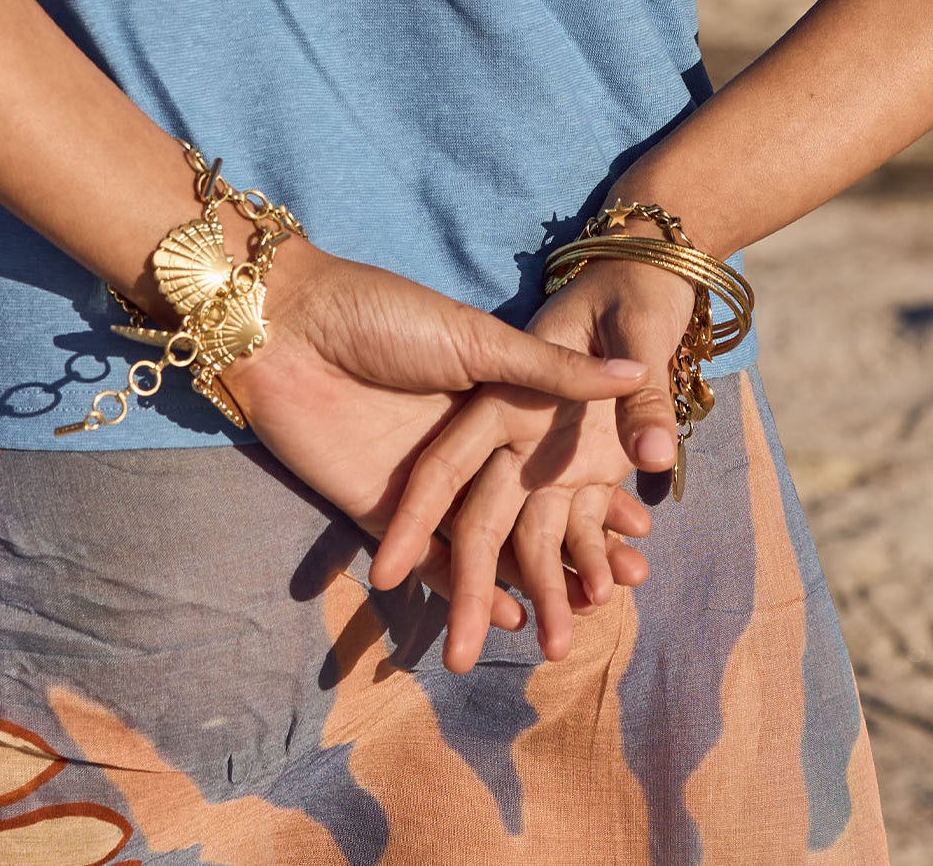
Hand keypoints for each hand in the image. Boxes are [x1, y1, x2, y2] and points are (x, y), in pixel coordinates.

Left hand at [226, 240, 653, 645]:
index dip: (594, 490)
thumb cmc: (384, 313)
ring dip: (519, 582)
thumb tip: (634, 372)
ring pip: (479, 543)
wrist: (288, 325)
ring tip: (567, 618)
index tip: (643, 528)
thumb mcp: (477, 339)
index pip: (549, 457)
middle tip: (620, 589)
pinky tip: (505, 612)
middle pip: (519, 509)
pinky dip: (461, 585)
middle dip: (567, 550)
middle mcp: (458, 447)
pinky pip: (425, 557)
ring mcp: (418, 484)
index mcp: (487, 400)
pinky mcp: (376, 511)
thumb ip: (548, 370)